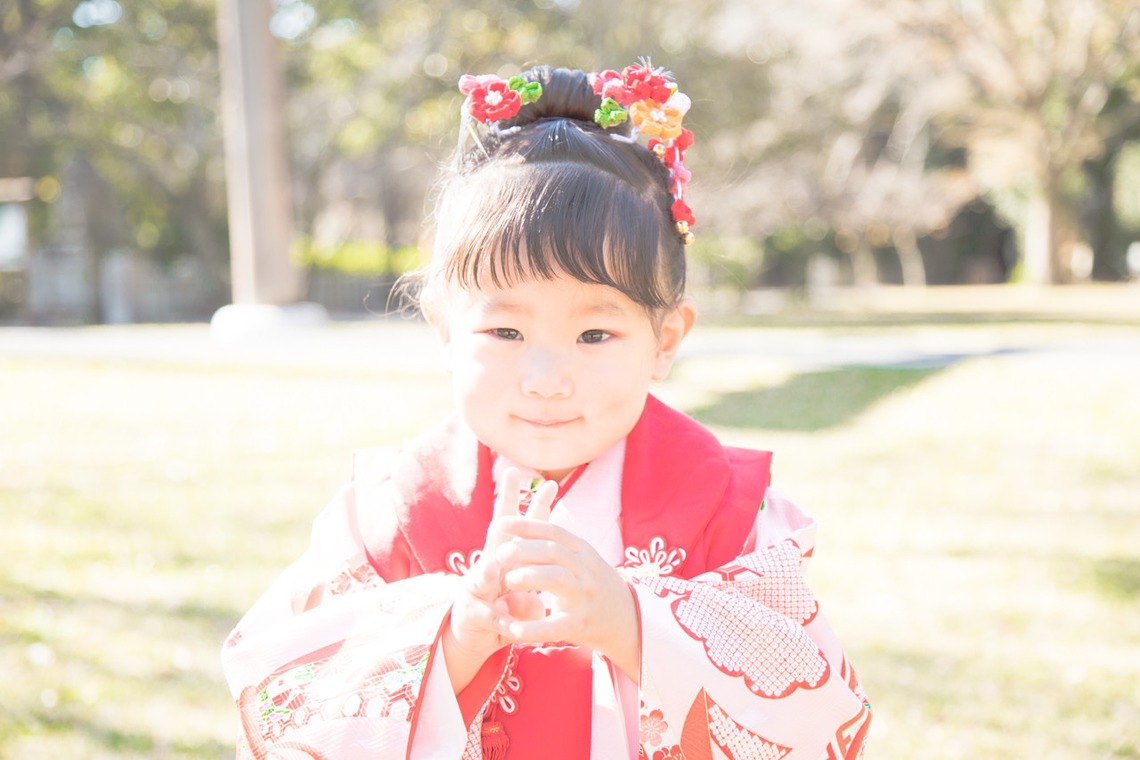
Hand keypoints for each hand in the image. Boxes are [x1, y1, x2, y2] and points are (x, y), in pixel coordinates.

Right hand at [442, 469, 557, 692]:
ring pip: (484, 574)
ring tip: (496, 568)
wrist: (474, 639)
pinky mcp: (470, 613)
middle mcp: (489, 566)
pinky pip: (486, 614)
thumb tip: (534, 603)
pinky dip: (497, 618)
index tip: (550, 484)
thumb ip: (530, 595)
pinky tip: (503, 621)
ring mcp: (476, 587)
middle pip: (497, 531)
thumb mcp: (522, 600)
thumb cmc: (503, 611)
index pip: (525, 531)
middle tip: (512, 475)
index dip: (537, 508)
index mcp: (508, 561)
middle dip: (505, 503)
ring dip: (490, 571)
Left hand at [494, 507, 639, 678]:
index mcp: (582, 550)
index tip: (500, 522)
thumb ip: (555, 544)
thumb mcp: (581, 558)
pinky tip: (514, 630)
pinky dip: (534, 628)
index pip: (554, 532)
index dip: (527, 525)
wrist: (629, 617)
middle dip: (525, 549)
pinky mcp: (581, 624)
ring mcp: (584, 596)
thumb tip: (520, 524)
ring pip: (559, 579)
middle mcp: (585, 569)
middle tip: (499, 552)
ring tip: (509, 579)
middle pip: (554, 552)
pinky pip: (556, 626)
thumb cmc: (593, 583)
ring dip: (532, 577)